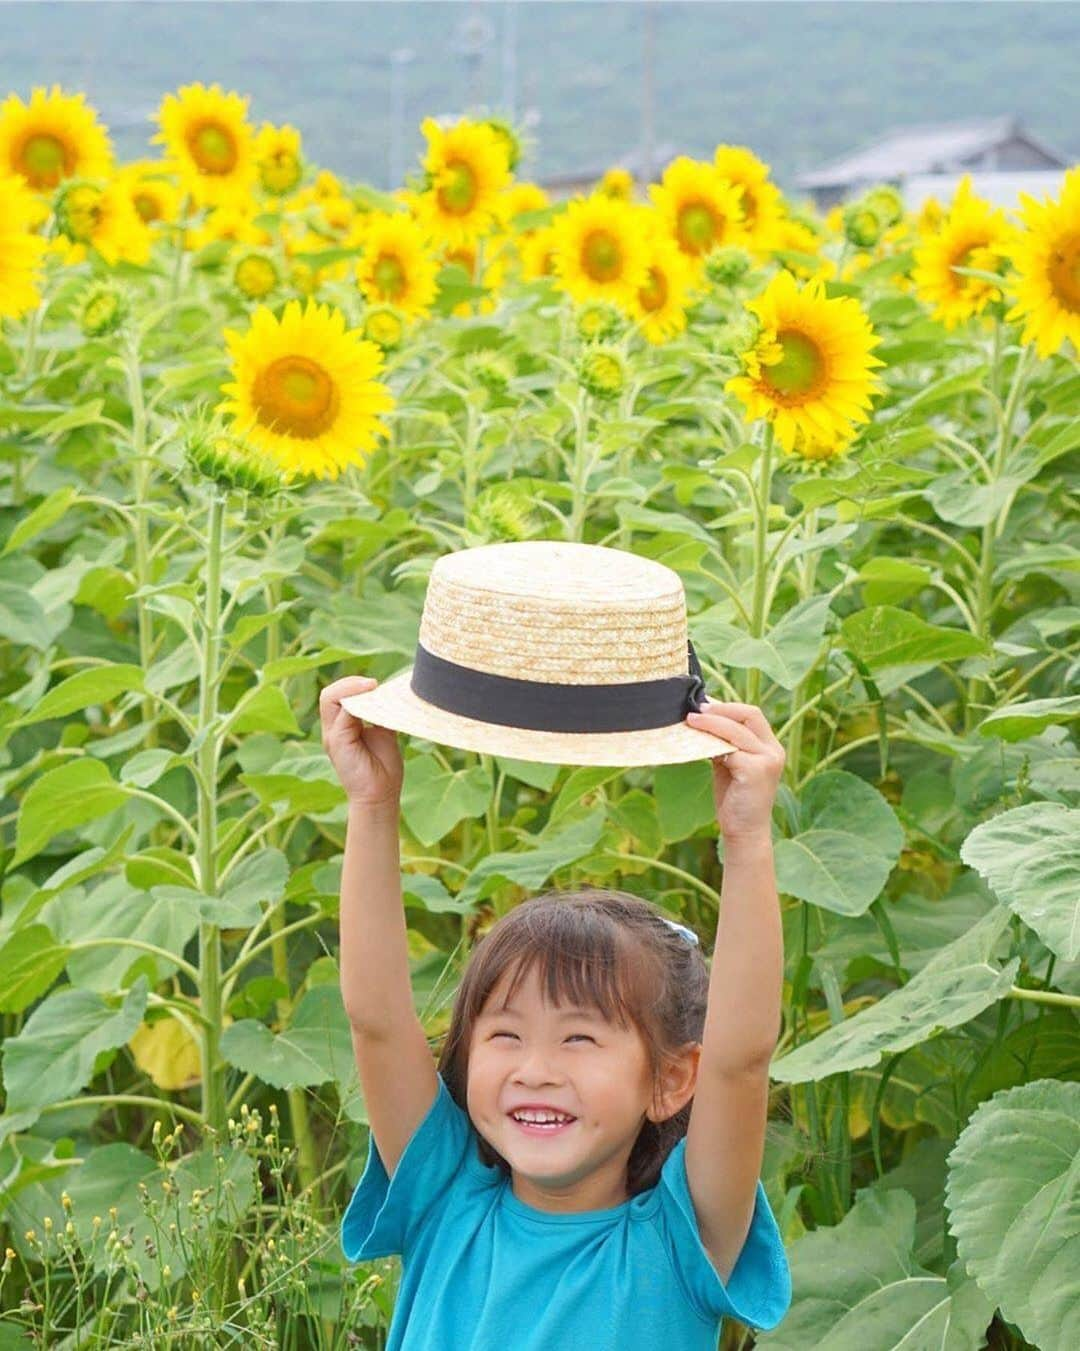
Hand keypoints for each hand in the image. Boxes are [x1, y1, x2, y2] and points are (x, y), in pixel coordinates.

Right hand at [319, 676, 403, 810]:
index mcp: (342, 726)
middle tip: (374, 684)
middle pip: (329, 693)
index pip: (337, 695)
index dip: (353, 685)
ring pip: (329, 698)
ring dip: (352, 689)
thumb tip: (387, 693)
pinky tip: (374, 704)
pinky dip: (356, 703)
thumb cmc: (383, 767)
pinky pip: (341, 714)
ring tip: (372, 688)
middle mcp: (333, 729)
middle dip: (351, 683)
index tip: (377, 684)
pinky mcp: (336, 742)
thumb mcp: (383, 732)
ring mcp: (332, 735)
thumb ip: (379, 713)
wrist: (381, 794)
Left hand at [685, 700, 785, 841]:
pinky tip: (698, 746)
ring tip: (690, 722)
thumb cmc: (734, 799)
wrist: (743, 832)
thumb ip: (723, 743)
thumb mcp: (729, 764)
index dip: (727, 706)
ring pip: (736, 731)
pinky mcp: (756, 772)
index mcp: (770, 747)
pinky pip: (730, 751)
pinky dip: (712, 745)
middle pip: (749, 715)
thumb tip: (702, 719)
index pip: (752, 714)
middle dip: (720, 710)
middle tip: (695, 711)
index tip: (703, 705)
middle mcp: (773, 751)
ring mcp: (767, 761)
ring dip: (711, 724)